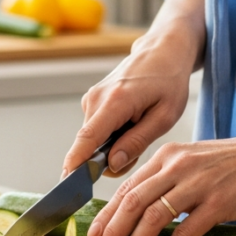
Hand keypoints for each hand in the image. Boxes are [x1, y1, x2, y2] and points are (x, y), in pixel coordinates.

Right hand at [61, 40, 192, 179]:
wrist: (162, 51)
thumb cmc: (169, 81)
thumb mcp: (165, 116)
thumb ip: (137, 142)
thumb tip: (112, 165)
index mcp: (116, 102)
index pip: (87, 139)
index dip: (75, 164)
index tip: (66, 184)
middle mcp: (96, 99)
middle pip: (90, 145)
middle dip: (108, 160)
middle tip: (138, 153)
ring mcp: (92, 98)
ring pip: (93, 139)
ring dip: (113, 146)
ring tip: (138, 130)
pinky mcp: (92, 100)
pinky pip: (96, 129)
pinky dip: (111, 135)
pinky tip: (130, 123)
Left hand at [87, 130, 235, 235]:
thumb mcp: (195, 161)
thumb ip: (170, 179)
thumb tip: (144, 210)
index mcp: (168, 155)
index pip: (127, 187)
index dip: (107, 213)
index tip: (94, 234)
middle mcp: (177, 166)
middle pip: (132, 202)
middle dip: (112, 232)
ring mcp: (198, 183)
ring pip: (152, 217)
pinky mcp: (219, 202)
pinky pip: (185, 230)